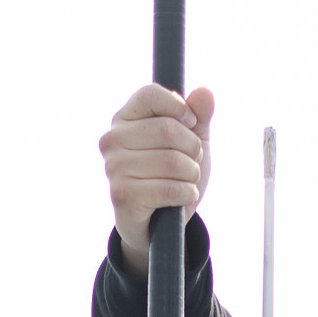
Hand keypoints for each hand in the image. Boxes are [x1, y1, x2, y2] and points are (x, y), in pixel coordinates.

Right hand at [104, 82, 213, 263]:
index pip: (150, 94)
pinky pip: (170, 188)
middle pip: (168, 129)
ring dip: (191, 175)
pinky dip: (186, 194)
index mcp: (125, 118)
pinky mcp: (122, 195)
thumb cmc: (173, 175)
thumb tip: (205, 92)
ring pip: (173, 161)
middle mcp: (112, 140)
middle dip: (192, 149)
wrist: (159, 224)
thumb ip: (199, 116)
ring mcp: (114, 167)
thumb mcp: (191, 141)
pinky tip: (181, 198)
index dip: (179, 108)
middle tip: (190, 162)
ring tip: (184, 181)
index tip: (190, 124)